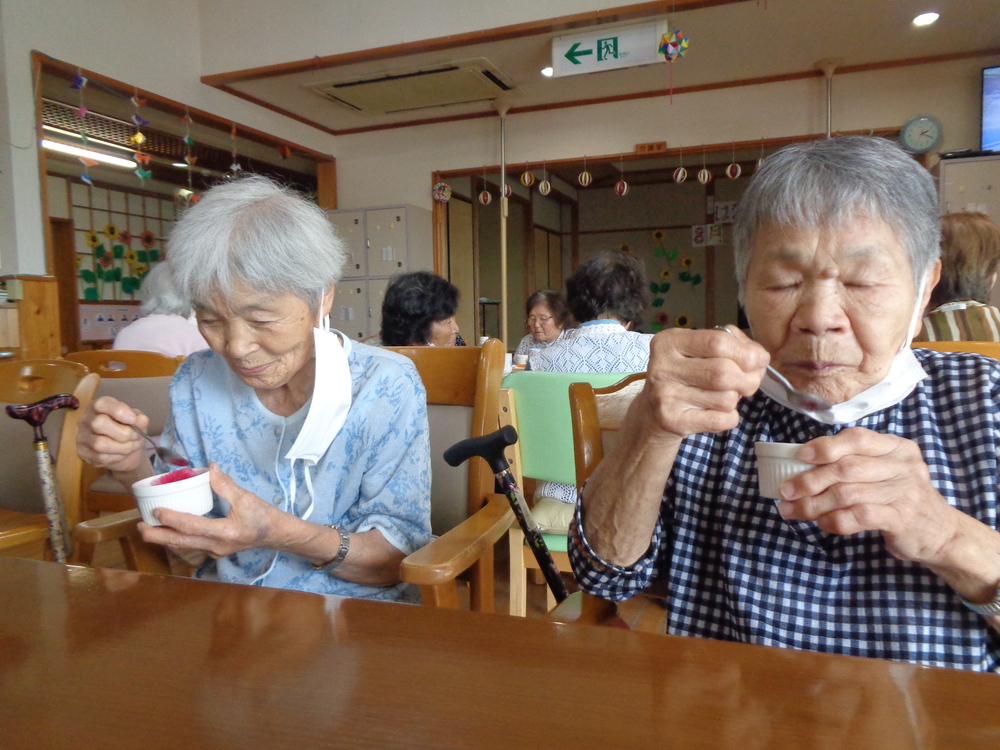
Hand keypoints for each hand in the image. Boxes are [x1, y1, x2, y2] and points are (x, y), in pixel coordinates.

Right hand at [77, 395, 149, 474]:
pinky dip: (117, 457)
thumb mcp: (137, 422)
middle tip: (135, 436)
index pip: (101, 404)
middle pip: (99, 423)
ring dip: (122, 447)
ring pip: (99, 443)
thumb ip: (140, 419)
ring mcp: (81, 437)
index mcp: (98, 406)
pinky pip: (100, 457)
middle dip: (123, 432)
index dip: (118, 411)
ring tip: (131, 446)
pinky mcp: (83, 453)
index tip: (132, 419)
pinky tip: (122, 453)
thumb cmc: (128, 429)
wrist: (124, 450)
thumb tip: (142, 420)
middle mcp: (85, 419)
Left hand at [139, 463, 283, 558]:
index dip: (172, 519)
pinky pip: (190, 546)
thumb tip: (210, 468)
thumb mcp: (246, 498)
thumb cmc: (263, 516)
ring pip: (183, 547)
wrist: (276, 535)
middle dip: (156, 536)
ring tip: (148, 527)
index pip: (191, 527)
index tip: (156, 511)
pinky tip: (168, 531)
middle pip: (180, 543)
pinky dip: (176, 538)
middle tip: (140, 526)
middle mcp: (216, 546)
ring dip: (163, 538)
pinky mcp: (214, 550)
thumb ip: (226, 484)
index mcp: (225, 532)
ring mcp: (214, 551)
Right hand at [639, 326, 768, 440]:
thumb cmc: (685, 375)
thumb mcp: (698, 350)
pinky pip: (721, 420)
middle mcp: (662, 367)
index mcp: (669, 342)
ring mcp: (665, 396)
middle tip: (749, 382)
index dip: (747, 353)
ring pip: (725, 399)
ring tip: (722, 396)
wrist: (653, 412)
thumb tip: (758, 357)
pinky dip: (729, 417)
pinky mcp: (672, 421)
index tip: (759, 360)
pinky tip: (716, 412)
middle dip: (748, 379)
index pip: (718, 342)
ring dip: (735, 399)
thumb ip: (731, 344)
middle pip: (723, 372)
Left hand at [777, 427, 961, 564]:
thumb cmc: (901, 499)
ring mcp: (904, 492)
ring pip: (847, 494)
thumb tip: (802, 465)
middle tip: (786, 491)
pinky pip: (858, 516)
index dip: (826, 446)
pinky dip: (834, 520)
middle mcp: (903, 466)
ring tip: (793, 511)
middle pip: (846, 468)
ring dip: (813, 504)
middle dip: (810, 480)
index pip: (857, 438)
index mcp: (897, 448)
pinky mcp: (902, 519)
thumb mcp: (886, 473)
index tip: (801, 456)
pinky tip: (822, 523)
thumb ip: (855, 464)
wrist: (942, 533)